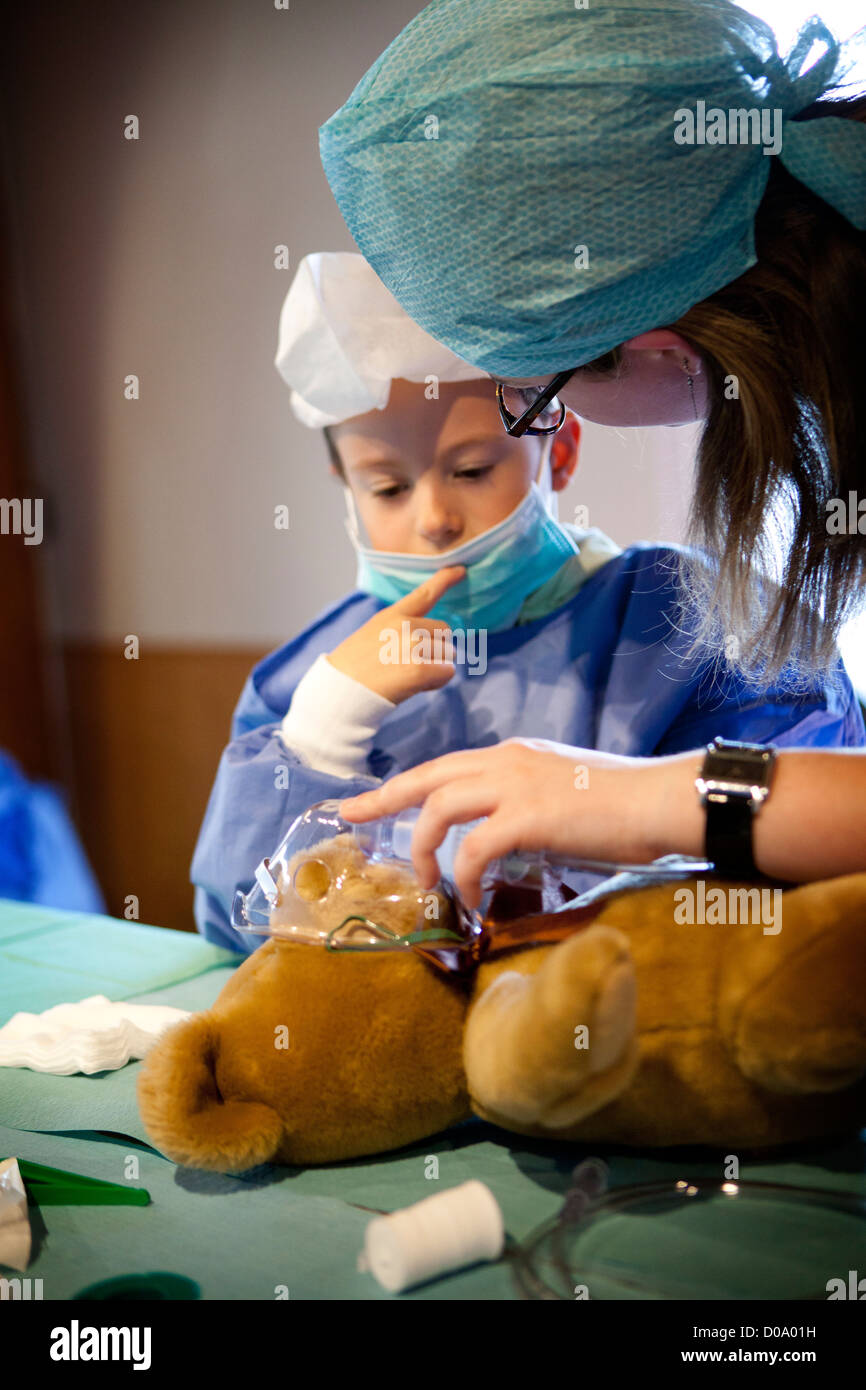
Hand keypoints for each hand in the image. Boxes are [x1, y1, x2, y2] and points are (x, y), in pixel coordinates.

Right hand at [327, 566, 465, 703]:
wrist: (339, 691)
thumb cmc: (354, 668)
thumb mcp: (372, 634)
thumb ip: (399, 629)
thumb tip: (429, 640)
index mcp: (392, 615)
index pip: (424, 594)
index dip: (445, 580)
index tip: (460, 570)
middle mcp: (405, 625)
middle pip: (444, 631)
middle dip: (434, 647)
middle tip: (408, 663)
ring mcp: (413, 646)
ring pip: (447, 653)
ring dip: (434, 666)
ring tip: (405, 675)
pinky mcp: (419, 669)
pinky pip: (447, 672)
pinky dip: (436, 681)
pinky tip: (414, 686)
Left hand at [340, 739, 704, 908]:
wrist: (660, 801)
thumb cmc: (622, 805)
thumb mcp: (562, 791)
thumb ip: (526, 803)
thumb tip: (504, 835)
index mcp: (512, 756)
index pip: (444, 767)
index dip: (403, 785)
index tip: (368, 800)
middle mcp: (506, 762)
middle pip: (426, 777)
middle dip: (383, 800)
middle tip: (350, 819)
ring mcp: (515, 785)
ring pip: (440, 809)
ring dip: (425, 849)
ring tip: (431, 885)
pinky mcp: (528, 816)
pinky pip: (474, 848)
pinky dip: (465, 876)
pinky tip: (472, 898)